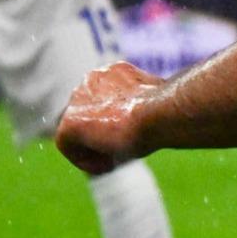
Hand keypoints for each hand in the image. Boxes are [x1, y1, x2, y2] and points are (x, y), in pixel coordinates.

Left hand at [56, 60, 166, 175]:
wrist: (160, 113)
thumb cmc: (168, 110)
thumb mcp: (156, 106)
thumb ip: (142, 108)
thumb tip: (148, 121)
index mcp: (112, 73)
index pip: (104, 100)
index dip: (115, 123)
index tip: (132, 138)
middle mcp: (90, 80)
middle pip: (88, 115)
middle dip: (101, 135)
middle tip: (121, 152)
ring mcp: (77, 100)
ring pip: (77, 131)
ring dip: (94, 147)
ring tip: (117, 159)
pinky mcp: (69, 122)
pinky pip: (68, 146)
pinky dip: (86, 160)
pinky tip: (108, 164)